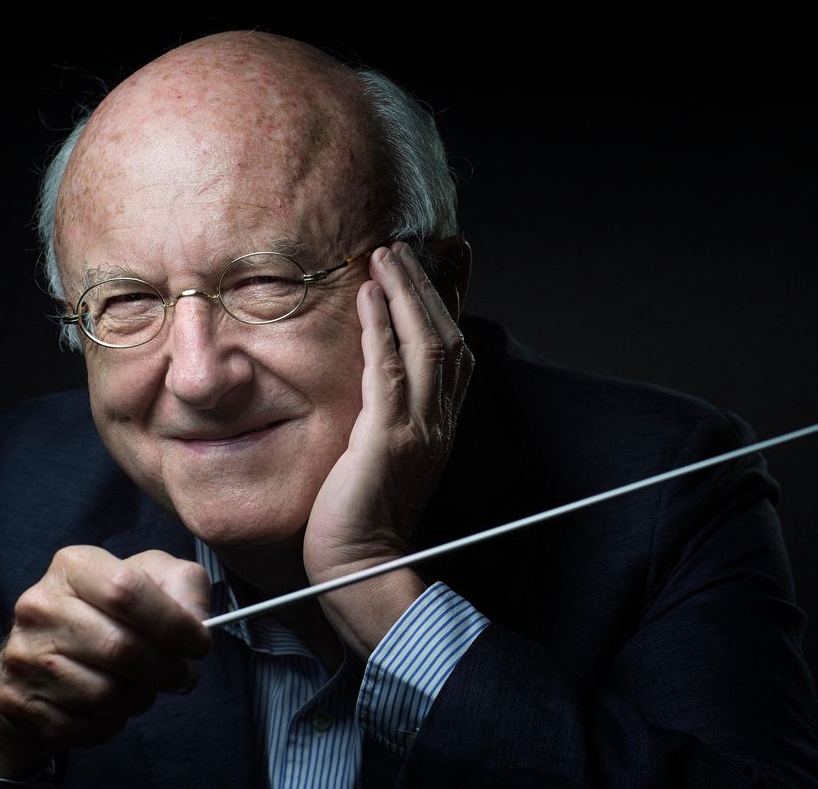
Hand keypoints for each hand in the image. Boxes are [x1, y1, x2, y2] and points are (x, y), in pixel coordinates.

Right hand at [0, 547, 210, 777]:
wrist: (43, 653)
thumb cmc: (110, 610)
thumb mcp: (151, 577)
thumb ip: (184, 587)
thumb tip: (197, 623)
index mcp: (73, 566)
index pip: (126, 590)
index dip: (173, 622)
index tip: (200, 643)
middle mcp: (40, 607)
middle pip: (120, 648)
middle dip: (167, 668)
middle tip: (184, 675)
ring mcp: (25, 657)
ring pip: (106, 693)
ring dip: (143, 697)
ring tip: (147, 686)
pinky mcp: (22, 703)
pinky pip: (88, 725)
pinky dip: (114, 721)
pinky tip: (115, 703)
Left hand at [303, 241, 472, 655]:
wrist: (361, 569)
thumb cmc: (360, 519)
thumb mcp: (384, 460)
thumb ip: (390, 420)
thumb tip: (379, 386)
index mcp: (440, 426)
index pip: (457, 350)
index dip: (452, 302)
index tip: (449, 260)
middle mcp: (440, 423)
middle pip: (447, 336)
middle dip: (426, 286)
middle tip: (402, 249)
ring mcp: (419, 430)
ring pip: (426, 344)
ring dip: (405, 294)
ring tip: (384, 257)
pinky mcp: (388, 439)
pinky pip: (388, 371)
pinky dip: (381, 328)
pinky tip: (367, 296)